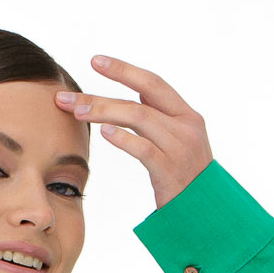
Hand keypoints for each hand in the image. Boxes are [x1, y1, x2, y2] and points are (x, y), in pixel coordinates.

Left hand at [56, 56, 213, 211]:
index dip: (124, 70)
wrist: (205, 211)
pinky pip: (144, 149)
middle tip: (68, 96)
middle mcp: (186, 126)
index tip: (96, 61)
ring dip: (105, 113)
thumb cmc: (185, 177)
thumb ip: (157, 121)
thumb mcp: (177, 141)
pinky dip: (123, 139)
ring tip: (78, 113)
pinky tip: (104, 133)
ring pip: (139, 118)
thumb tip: (128, 102)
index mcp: (186, 114)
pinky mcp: (171, 171)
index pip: (152, 83)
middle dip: (103, 93)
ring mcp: (180, 148)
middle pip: (140, 99)